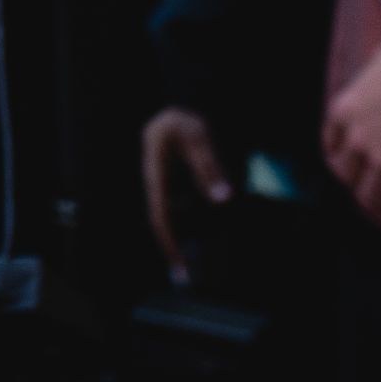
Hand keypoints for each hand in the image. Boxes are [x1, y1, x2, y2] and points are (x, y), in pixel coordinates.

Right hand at [139, 107, 230, 282]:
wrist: (181, 102)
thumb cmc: (186, 117)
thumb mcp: (199, 137)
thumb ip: (209, 168)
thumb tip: (222, 200)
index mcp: (158, 175)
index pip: (161, 217)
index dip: (170, 244)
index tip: (180, 267)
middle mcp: (160, 184)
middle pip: (164, 224)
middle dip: (174, 250)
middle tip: (184, 279)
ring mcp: (167, 184)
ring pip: (175, 219)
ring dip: (184, 241)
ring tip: (196, 266)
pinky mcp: (177, 182)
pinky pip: (183, 209)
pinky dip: (192, 227)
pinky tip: (204, 238)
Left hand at [324, 34, 380, 235]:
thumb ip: (372, 82)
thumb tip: (380, 86)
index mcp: (345, 110)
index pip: (331, 147)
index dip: (346, 156)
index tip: (359, 160)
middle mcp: (357, 140)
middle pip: (347, 176)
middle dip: (361, 179)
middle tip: (379, 181)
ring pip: (371, 199)